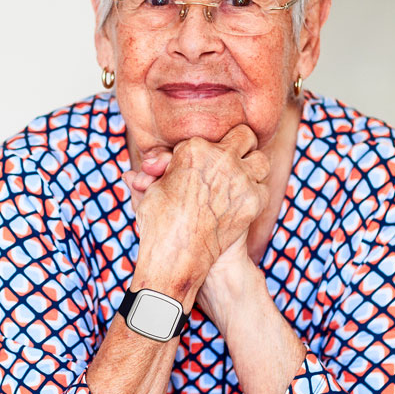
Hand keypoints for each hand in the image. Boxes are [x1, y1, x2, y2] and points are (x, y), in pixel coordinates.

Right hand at [122, 125, 269, 308]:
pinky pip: (263, 187)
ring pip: (260, 159)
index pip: (207, 138)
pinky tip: (242, 201)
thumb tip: (132, 173)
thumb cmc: (158, 223)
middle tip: (232, 158)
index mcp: (193, 148)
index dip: (202, 151)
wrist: (177, 257)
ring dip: (252, 167)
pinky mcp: (254, 200)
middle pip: (245, 136)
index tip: (196, 166)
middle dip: (238, 145)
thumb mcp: (150, 192)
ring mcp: (241, 178)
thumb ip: (151, 175)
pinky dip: (255, 193)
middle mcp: (221, 157)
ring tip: (241, 178)